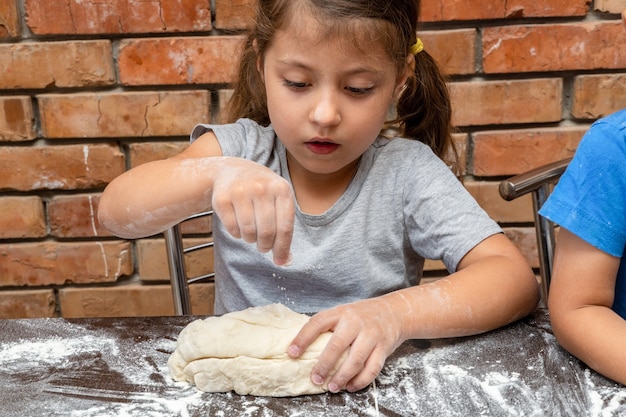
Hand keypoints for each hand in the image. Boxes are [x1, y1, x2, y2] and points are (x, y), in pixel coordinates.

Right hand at [211, 158, 294, 264]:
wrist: (233, 170)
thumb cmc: (262, 191)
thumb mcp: (278, 199)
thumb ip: (284, 227)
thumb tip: (285, 261)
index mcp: (281, 189)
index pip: (285, 227)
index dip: (282, 248)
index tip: (280, 261)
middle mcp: (261, 188)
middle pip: (266, 232)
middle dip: (265, 245)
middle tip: (263, 247)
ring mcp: (240, 191)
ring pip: (248, 232)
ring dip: (250, 239)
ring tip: (251, 233)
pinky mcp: (222, 198)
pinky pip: (232, 229)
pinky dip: (237, 234)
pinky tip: (239, 225)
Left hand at [288, 298, 403, 392]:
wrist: (395, 311)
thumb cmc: (363, 315)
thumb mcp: (345, 312)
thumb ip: (329, 325)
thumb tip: (302, 345)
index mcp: (341, 312)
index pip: (317, 323)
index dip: (302, 338)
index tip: (291, 353)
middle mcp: (355, 322)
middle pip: (337, 345)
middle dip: (324, 365)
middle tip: (315, 378)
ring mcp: (371, 334)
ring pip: (355, 360)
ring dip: (342, 376)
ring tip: (332, 387)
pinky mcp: (384, 347)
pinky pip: (372, 368)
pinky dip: (361, 381)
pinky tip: (351, 386)